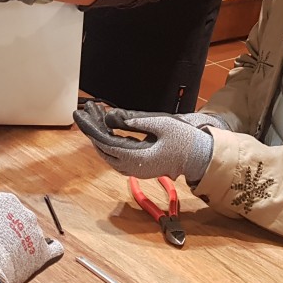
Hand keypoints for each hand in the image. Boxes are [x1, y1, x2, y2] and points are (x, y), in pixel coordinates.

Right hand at [0, 192, 63, 282]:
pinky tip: (41, 255)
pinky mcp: (42, 253)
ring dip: (23, 241)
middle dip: (9, 228)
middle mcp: (25, 213)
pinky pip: (54, 248)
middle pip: (19, 218)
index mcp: (7, 201)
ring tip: (7, 256)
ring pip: (32, 233)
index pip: (2, 203)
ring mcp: (36, 233)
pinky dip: (49, 250)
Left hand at [73, 101, 215, 180]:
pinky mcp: (139, 167)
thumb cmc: (184, 140)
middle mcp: (133, 167)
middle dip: (92, 130)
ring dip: (99, 137)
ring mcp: (136, 169)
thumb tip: (114, 118)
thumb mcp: (162, 124)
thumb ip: (137, 122)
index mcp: (138, 158)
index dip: (92, 130)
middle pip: (104, 150)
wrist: (199, 156)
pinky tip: (106, 131)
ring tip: (93, 118)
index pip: (106, 144)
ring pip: (108, 155)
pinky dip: (108, 143)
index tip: (83, 116)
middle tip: (85, 112)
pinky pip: (117, 156)